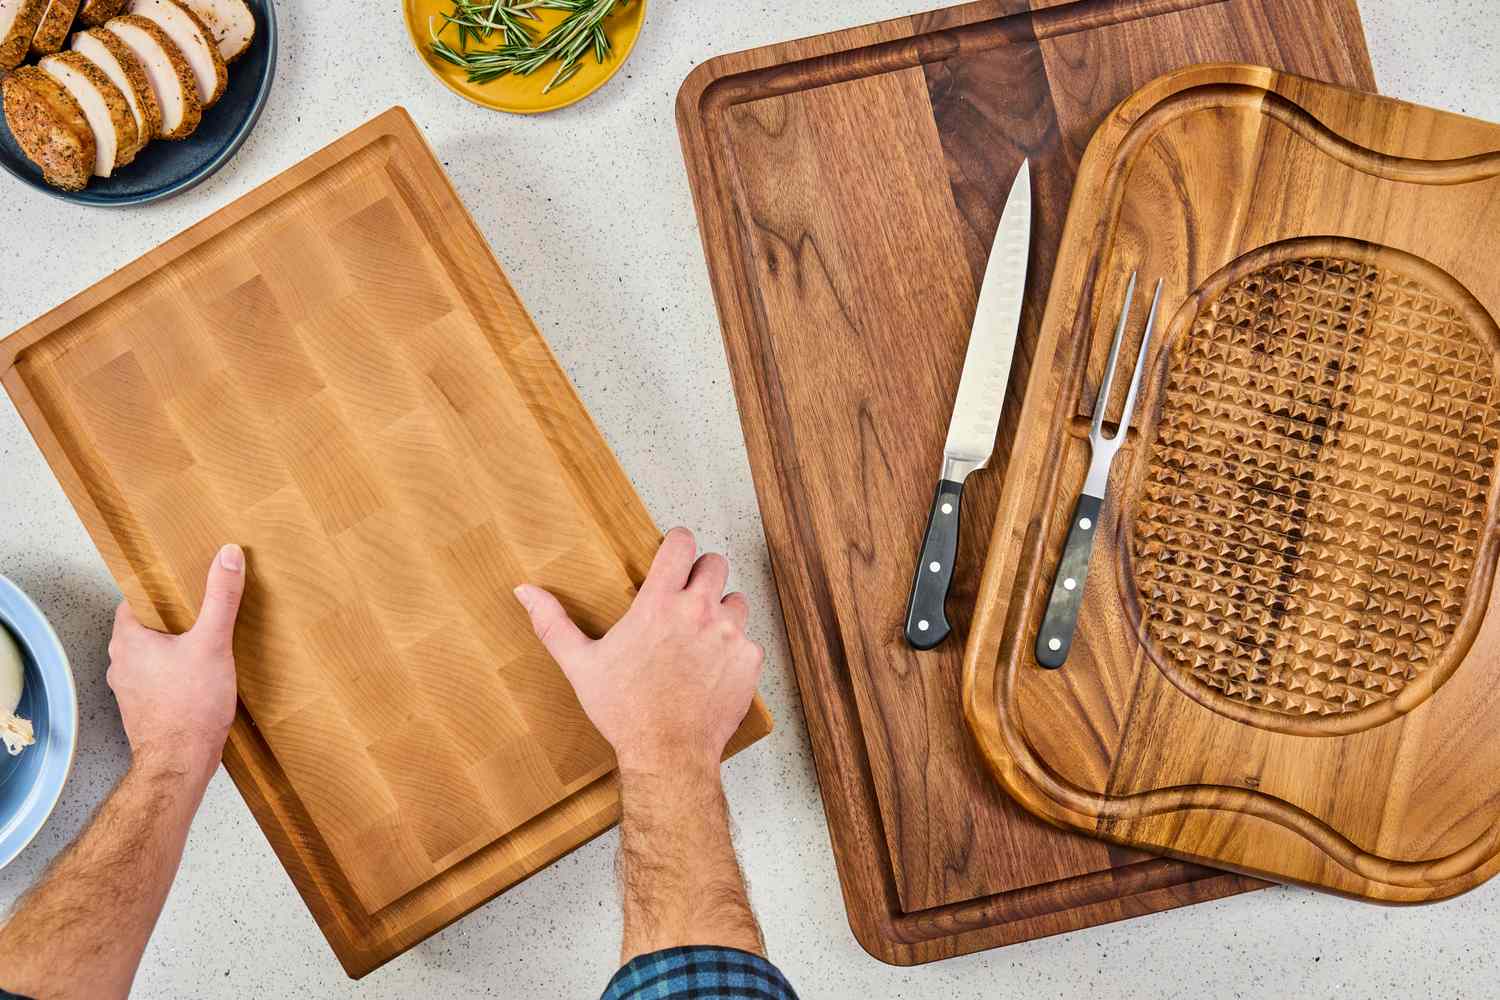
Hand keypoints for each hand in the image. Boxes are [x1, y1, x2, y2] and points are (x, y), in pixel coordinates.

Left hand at [107, 544, 246, 775]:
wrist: (180, 763)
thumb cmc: (189, 708)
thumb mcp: (212, 643)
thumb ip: (220, 598)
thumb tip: (227, 556)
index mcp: (128, 641)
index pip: (133, 602)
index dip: (157, 592)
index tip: (181, 587)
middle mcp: (122, 664)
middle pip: (143, 628)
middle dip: (171, 620)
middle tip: (200, 612)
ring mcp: (130, 690)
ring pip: (150, 656)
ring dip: (172, 649)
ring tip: (204, 644)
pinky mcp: (144, 710)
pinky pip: (157, 680)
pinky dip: (174, 674)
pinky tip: (200, 677)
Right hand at [515, 528, 762, 774]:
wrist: (667, 754)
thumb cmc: (624, 711)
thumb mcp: (581, 665)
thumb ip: (553, 623)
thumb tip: (524, 592)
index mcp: (659, 604)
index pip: (682, 543)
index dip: (679, 541)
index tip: (675, 549)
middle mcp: (699, 611)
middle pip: (716, 563)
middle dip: (702, 573)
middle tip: (687, 595)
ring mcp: (730, 635)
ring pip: (736, 600)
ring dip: (721, 610)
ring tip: (701, 635)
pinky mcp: (748, 660)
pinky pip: (749, 640)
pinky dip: (734, 649)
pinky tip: (713, 667)